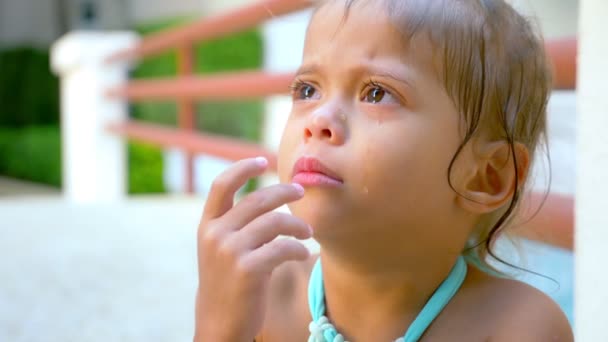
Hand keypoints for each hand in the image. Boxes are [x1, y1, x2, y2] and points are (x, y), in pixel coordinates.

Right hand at [194, 157, 311, 341]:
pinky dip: (298, 248)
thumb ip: (236, 224)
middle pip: (258, 200)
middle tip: (301, 193)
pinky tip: (303, 253)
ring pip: (275, 222)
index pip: (222, 185)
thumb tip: (269, 198)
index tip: (264, 161)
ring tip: (308, 233)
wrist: (219, 324)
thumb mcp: (221, 249)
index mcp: (207, 226)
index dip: (243, 168)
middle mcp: (215, 234)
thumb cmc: (229, 283)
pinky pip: (283, 247)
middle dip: (284, 192)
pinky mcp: (248, 270)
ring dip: (298, 225)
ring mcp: (230, 252)